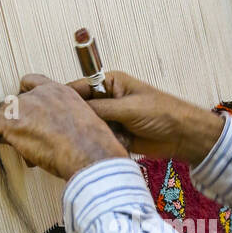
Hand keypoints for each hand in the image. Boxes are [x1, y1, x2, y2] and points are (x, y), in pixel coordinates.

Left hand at [0, 74, 129, 180]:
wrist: (90, 154)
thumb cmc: (94, 145)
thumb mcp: (86, 123)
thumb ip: (70, 120)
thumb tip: (64, 133)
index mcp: (60, 92)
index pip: (32, 82)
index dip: (26, 97)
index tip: (27, 110)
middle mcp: (40, 95)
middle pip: (14, 100)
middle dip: (17, 116)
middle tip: (25, 134)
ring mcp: (24, 107)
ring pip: (1, 111)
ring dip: (6, 126)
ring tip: (15, 141)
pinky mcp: (12, 123)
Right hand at [68, 69, 224, 163]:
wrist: (183, 136)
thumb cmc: (162, 112)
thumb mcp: (128, 108)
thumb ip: (100, 109)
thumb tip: (73, 110)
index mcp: (109, 83)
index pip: (78, 88)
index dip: (62, 98)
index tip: (47, 109)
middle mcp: (107, 99)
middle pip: (79, 109)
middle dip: (72, 120)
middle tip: (59, 130)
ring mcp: (111, 118)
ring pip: (88, 126)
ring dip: (86, 134)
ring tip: (77, 142)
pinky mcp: (115, 136)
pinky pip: (99, 140)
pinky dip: (97, 145)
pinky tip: (93, 150)